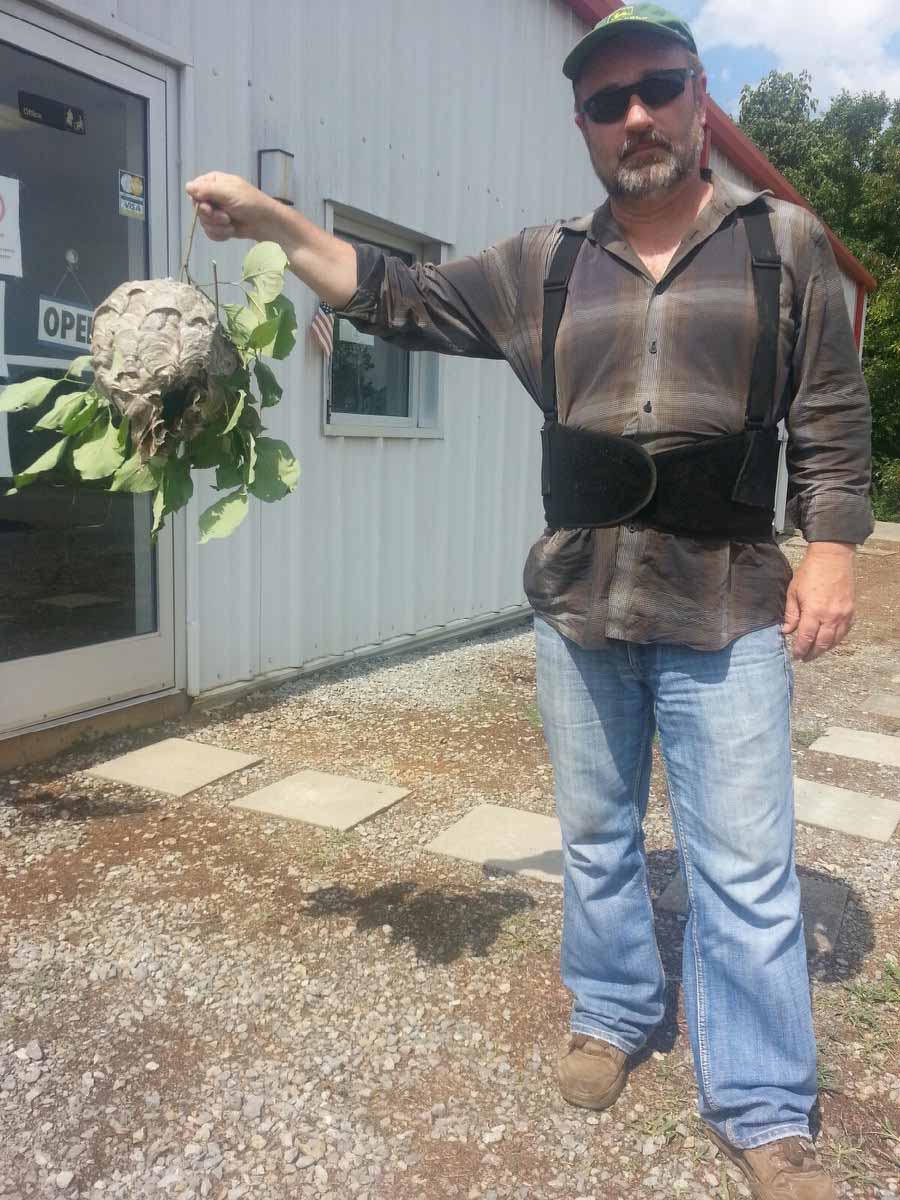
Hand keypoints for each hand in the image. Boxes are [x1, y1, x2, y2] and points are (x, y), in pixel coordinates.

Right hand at [185, 172, 283, 243]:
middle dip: (211, 216)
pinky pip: (210, 233)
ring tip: (231, 223)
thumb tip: (187, 187)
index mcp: (213, 182)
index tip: (208, 206)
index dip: (198, 201)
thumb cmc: (251, 203)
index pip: (193, 190)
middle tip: (225, 217)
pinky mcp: (220, 226)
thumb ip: (207, 189)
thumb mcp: (228, 192)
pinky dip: (221, 234)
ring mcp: (216, 212)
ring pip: (203, 223)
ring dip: (218, 226)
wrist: (266, 223)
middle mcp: (212, 196)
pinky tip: (231, 230)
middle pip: (197, 209)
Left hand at [781, 542, 855, 660]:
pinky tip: (829, 640)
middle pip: (822, 643)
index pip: (806, 638)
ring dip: (825, 648)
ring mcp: (843, 614)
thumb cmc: (810, 572)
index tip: (796, 655)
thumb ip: (791, 614)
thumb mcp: (793, 592)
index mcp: (814, 612)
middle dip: (812, 653)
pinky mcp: (851, 611)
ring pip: (835, 640)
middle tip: (805, 658)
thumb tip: (786, 631)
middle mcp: (830, 616)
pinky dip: (837, 639)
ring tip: (816, 652)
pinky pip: (845, 631)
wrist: (832, 557)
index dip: (800, 649)